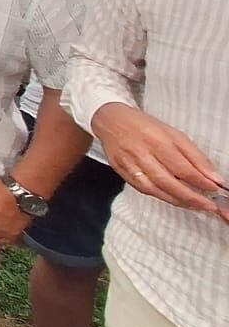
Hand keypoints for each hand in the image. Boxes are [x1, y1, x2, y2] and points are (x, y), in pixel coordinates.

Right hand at [94, 103, 228, 218]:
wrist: (111, 120)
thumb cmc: (145, 125)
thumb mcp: (173, 134)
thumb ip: (194, 156)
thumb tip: (213, 177)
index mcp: (157, 140)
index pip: (182, 167)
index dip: (200, 181)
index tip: (215, 189)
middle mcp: (141, 153)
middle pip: (167, 181)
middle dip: (191, 197)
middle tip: (208, 206)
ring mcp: (128, 163)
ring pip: (154, 189)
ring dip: (176, 200)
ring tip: (193, 205)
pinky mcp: (120, 171)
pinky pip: (142, 188)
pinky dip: (159, 196)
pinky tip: (172, 198)